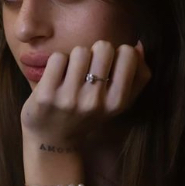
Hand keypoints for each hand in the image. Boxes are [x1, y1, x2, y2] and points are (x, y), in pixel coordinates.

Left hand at [20, 39, 151, 144]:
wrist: (53, 140)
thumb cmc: (88, 114)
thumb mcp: (117, 103)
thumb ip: (137, 76)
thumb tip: (138, 45)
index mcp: (117, 102)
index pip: (128, 53)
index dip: (117, 54)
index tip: (108, 67)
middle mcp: (95, 101)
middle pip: (103, 47)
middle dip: (95, 53)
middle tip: (88, 70)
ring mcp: (69, 98)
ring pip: (80, 51)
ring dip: (75, 58)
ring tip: (72, 75)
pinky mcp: (46, 95)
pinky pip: (57, 58)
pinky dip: (57, 64)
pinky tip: (56, 78)